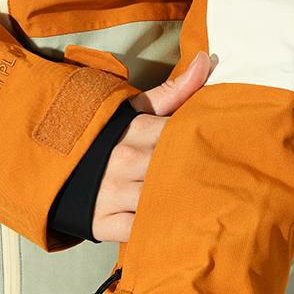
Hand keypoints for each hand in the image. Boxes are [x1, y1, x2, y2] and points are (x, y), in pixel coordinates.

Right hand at [41, 55, 214, 293]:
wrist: (55, 168)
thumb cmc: (106, 137)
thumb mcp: (135, 109)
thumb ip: (175, 90)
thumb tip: (209, 59)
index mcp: (134, 131)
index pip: (178, 137)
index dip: (204, 144)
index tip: (234, 150)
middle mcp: (124, 161)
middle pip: (173, 171)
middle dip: (202, 178)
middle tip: (239, 186)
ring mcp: (112, 194)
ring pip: (159, 202)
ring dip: (186, 208)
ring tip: (220, 212)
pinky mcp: (103, 224)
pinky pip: (139, 232)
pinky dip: (161, 234)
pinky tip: (186, 235)